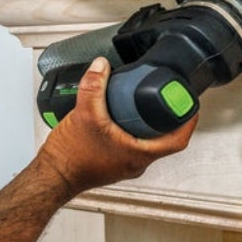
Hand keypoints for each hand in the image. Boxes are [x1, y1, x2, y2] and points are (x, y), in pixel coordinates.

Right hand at [37, 56, 195, 197]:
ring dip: (146, 126)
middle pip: (163, 139)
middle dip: (166, 118)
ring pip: (145, 143)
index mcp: (139, 154)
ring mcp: (123, 165)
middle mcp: (135, 163)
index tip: (189, 105)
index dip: (188, 120)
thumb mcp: (83, 114)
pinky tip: (116, 121)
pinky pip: (128, 146)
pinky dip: (128, 132)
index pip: (178, 139)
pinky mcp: (111, 164)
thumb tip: (100, 67)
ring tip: (140, 106)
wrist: (52, 175)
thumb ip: (93, 87)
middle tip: (164, 100)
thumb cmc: (70, 158)